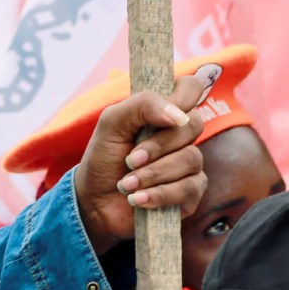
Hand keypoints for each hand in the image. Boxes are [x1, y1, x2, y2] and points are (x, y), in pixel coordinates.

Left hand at [72, 72, 211, 252]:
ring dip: (152, 174)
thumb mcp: (112, 123)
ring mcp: (189, 165)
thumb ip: (142, 105)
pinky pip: (189, 188)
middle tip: (130, 159)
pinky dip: (159, 194)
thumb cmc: (104, 158)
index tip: (162, 114)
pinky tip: (138, 199)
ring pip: (191, 158)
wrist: (94, 201)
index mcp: (163, 112)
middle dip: (158, 145)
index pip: (191, 88)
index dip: (184, 94)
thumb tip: (178, 115)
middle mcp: (180, 136)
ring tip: (127, 184)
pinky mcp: (190, 194)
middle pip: (194, 124)